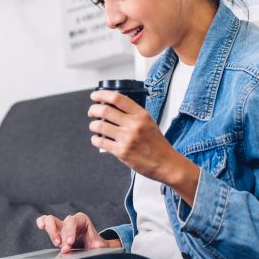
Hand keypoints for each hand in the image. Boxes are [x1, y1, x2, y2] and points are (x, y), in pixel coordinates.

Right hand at [36, 212, 121, 254]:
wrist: (92, 246)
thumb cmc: (95, 244)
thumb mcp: (99, 245)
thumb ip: (96, 246)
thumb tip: (93, 248)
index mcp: (82, 219)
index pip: (72, 222)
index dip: (70, 232)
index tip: (69, 243)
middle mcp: (70, 220)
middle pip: (61, 222)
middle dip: (61, 236)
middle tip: (63, 247)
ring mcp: (61, 224)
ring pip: (50, 220)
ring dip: (51, 232)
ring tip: (57, 243)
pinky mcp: (54, 229)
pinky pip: (44, 221)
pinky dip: (41, 222)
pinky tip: (41, 227)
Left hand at [88, 90, 199, 205]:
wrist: (166, 164)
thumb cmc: (157, 145)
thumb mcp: (149, 123)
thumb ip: (133, 115)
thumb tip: (112, 109)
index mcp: (142, 115)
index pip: (118, 99)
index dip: (103, 95)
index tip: (95, 96)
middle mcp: (134, 125)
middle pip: (105, 110)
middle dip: (93, 109)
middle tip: (91, 111)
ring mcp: (128, 139)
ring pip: (100, 126)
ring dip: (93, 125)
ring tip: (94, 126)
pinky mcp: (122, 152)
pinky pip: (101, 142)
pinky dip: (95, 139)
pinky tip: (97, 139)